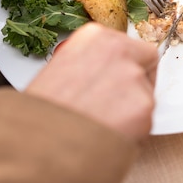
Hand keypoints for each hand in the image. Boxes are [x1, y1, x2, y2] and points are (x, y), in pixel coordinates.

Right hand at [26, 23, 158, 141]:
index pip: (127, 45)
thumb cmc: (39, 114)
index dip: (123, 66)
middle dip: (138, 82)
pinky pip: (146, 121)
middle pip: (146, 62)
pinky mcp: (144, 107)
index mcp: (94, 36)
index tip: (115, 80)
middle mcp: (118, 49)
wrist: (36, 146)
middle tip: (117, 105)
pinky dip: (133, 133)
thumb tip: (103, 78)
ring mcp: (133, 77)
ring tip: (101, 126)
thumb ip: (88, 66)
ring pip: (147, 95)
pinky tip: (106, 137)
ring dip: (132, 111)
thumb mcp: (59, 71)